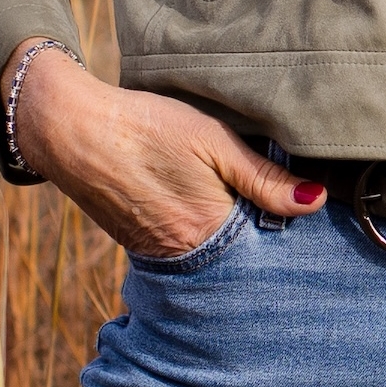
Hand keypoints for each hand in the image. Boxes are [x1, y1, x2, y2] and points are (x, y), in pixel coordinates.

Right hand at [12, 49, 325, 259]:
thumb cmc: (146, 127)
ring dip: (232, 240)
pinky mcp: (138, 244)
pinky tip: (207, 210)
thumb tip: (315, 201)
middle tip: (280, 215)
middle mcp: (182, 255)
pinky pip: (184, 250)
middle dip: (261, 244)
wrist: (71, 130)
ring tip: (248, 212)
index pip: (265, 249)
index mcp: (207, 230)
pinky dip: (201, 236)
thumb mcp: (212, 140)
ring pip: (212, 256)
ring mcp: (156, 254)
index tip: (304, 219)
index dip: (286, 233)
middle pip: (239, 259)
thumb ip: (263, 177)